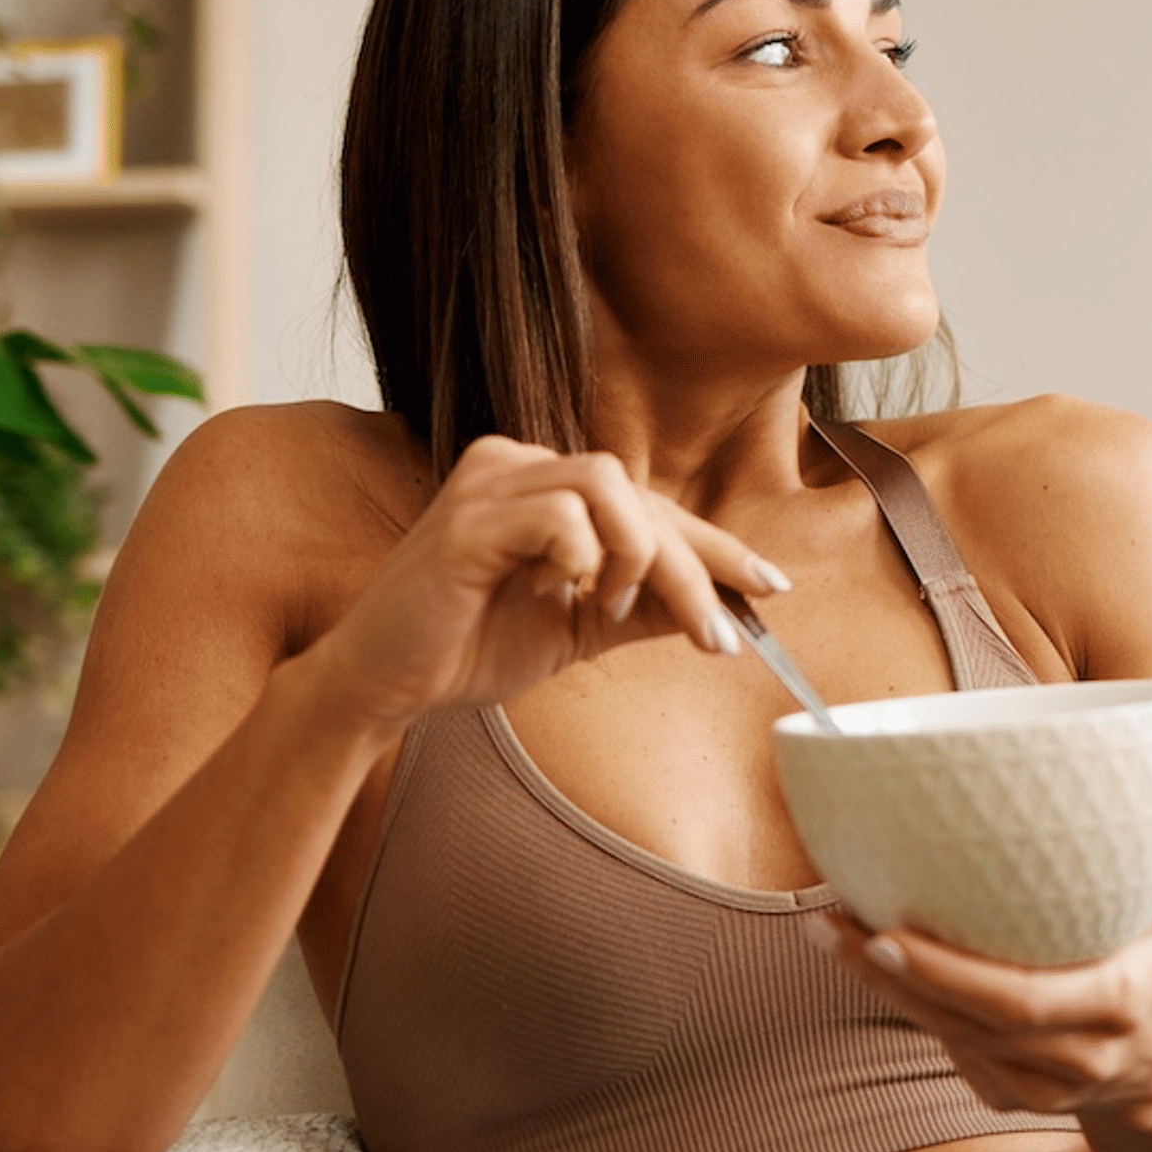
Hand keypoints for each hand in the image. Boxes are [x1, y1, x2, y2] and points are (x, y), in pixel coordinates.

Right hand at [302, 436, 787, 729]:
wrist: (383, 687)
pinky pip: (559, 515)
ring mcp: (487, 483)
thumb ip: (640, 607)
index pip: (646, 502)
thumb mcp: (576, 630)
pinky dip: (579, 559)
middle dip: (693, 566)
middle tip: (719, 635)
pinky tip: (557, 598)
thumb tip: (723, 608)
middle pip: (639, 491)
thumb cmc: (466, 650)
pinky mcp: (466, 520)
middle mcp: (513, 464)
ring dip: (637, 555)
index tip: (769, 586)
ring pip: (608, 483)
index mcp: (539, 483)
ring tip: (613, 612)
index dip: (713, 544)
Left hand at [830, 747, 1151, 1119]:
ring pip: (943, 1038)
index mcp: (1119, 1006)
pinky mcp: (1005, 1096)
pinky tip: (860, 959)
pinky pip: (945, 1051)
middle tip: (832, 917)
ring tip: (827, 926)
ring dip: (879, 988)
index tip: (890, 930)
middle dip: (890, 974)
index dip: (951, 975)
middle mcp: (1076, 1059)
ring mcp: (1037, 1088)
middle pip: (965, 1023)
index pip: (1022, 1003)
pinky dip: (904, 1007)